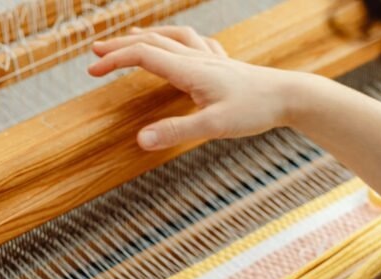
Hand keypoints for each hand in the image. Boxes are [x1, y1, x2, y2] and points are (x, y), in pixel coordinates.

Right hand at [89, 26, 306, 149]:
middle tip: (94, 54)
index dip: (113, 60)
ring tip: (129, 40)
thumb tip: (139, 140)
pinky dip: (176, 40)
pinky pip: (194, 43)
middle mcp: (196, 58)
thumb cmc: (254, 111)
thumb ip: (175, 131)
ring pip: (171, 37)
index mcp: (188, 69)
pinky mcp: (223, 64)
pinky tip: (180, 46)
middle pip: (150, 41)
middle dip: (119, 46)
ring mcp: (211, 58)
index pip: (141, 55)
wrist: (290, 96)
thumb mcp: (213, 126)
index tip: (91, 72)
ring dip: (146, 37)